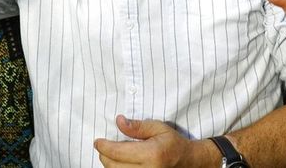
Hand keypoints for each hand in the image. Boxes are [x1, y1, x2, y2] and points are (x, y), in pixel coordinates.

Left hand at [94, 115, 211, 166]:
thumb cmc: (173, 142)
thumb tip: (119, 121)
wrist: (188, 161)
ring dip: (109, 164)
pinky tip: (119, 163)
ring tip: (110, 154)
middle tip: (102, 146)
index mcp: (151, 154)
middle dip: (104, 155)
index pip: (117, 152)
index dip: (103, 146)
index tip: (97, 141)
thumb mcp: (158, 128)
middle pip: (113, 166)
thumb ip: (137, 126)